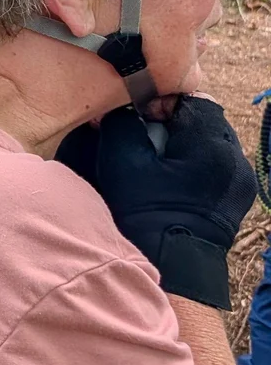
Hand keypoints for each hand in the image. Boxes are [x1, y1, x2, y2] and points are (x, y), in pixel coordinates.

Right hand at [92, 96, 255, 309]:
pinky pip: (218, 163)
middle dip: (174, 123)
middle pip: (205, 120)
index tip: (139, 119)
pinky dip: (197, 162)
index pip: (191, 100)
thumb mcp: (122, 160)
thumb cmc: (144, 211)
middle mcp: (236, 158)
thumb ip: (121, 122)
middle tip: (146, 139)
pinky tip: (175, 178)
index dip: (161, 103)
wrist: (170, 263)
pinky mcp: (238, 196)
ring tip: (160, 161)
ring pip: (212, 141)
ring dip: (186, 142)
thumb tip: (122, 107)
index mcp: (213, 145)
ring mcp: (242, 179)